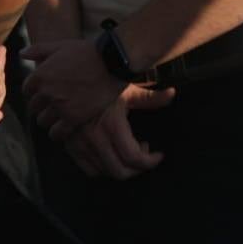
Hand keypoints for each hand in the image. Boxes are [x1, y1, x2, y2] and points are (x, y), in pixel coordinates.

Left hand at [22, 37, 126, 140]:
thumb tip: (22, 53)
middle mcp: (46, 92)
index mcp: (40, 75)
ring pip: (43, 121)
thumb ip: (38, 50)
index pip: (27, 90)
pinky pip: (57, 133)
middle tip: (52, 106)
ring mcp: (59, 107)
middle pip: (34, 107)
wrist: (111, 63)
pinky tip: (65, 128)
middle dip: (41, 106)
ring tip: (58, 117)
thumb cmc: (86, 52)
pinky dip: (58, 132)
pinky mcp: (73, 119)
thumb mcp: (60, 46)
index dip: (35, 91)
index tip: (44, 92)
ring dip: (49, 119)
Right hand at [63, 84, 177, 179]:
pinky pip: (87, 168)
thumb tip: (173, 94)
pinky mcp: (69, 143)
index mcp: (111, 125)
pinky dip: (102, 167)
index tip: (158, 155)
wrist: (70, 72)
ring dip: (120, 166)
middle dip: (137, 168)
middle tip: (144, 153)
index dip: (150, 161)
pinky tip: (110, 152)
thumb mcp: (127, 88)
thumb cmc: (102, 78)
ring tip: (127, 150)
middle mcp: (94, 138)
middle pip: (120, 171)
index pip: (134, 158)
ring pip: (104, 171)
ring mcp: (79, 142)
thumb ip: (151, 97)